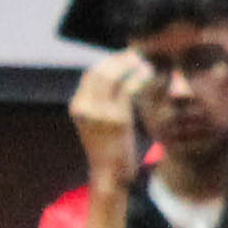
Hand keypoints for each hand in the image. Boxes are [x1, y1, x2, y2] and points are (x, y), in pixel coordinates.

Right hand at [69, 53, 148, 185]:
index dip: (108, 62)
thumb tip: (119, 80)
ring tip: (145, 63)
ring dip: (130, 66)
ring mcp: (99, 112)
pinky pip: (128, 90)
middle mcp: (84, 106)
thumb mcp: (98, 123)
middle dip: (119, 60)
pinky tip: (149, 75)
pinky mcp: (116, 119)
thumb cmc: (109, 148)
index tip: (125, 57)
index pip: (91, 75)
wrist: (109, 173)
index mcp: (77, 106)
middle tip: (137, 55)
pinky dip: (139, 78)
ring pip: (113, 77)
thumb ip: (102, 103)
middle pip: (100, 71)